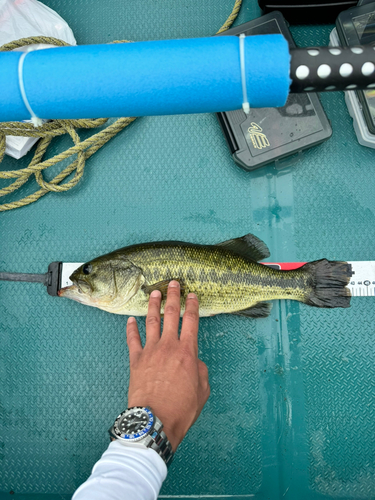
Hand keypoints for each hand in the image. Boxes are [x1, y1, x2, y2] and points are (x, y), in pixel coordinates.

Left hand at [126, 281, 209, 451]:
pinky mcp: (136, 360)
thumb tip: (194, 362)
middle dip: (173, 296)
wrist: (155, 420)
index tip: (192, 295)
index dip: (192, 305)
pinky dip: (131, 328)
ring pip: (151, 321)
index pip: (191, 321)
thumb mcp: (202, 389)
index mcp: (187, 351)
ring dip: (153, 305)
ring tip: (154, 293)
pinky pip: (132, 339)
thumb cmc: (181, 408)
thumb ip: (200, 370)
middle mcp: (168, 345)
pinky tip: (130, 320)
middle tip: (173, 284)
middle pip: (171, 314)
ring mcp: (150, 351)